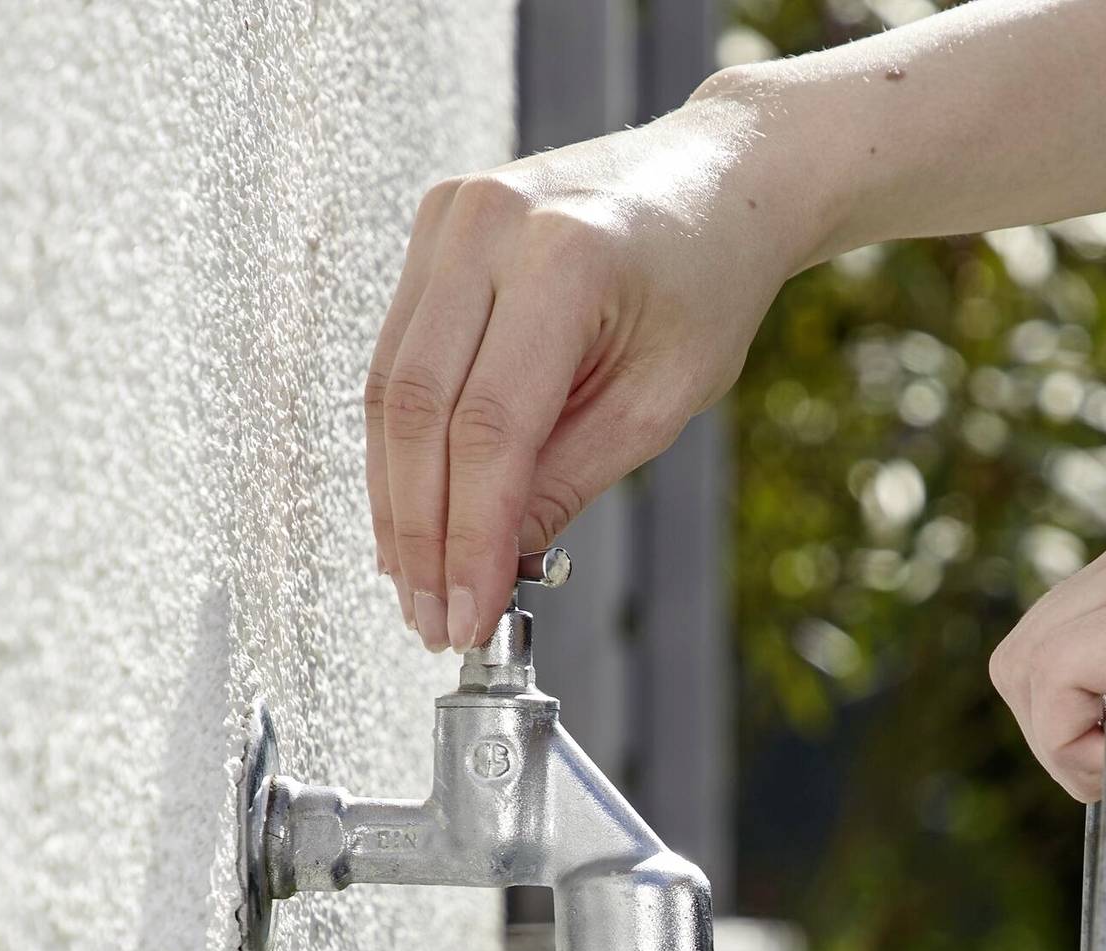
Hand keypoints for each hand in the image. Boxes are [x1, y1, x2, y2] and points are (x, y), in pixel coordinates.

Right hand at [366, 94, 818, 651]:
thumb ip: (570, 477)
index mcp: (565, 260)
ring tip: (413, 582)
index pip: (490, 429)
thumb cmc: (708, 281)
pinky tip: (411, 509)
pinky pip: (397, 354)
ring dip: (395, 497)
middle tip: (429, 617)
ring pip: (389, 387)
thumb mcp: (662, 397)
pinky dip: (401, 443)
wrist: (717, 177)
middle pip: (419, 411)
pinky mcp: (434, 225)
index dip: (469, 536)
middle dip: (419, 532)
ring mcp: (450, 216)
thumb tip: (496, 566)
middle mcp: (489, 225)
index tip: (467, 615)